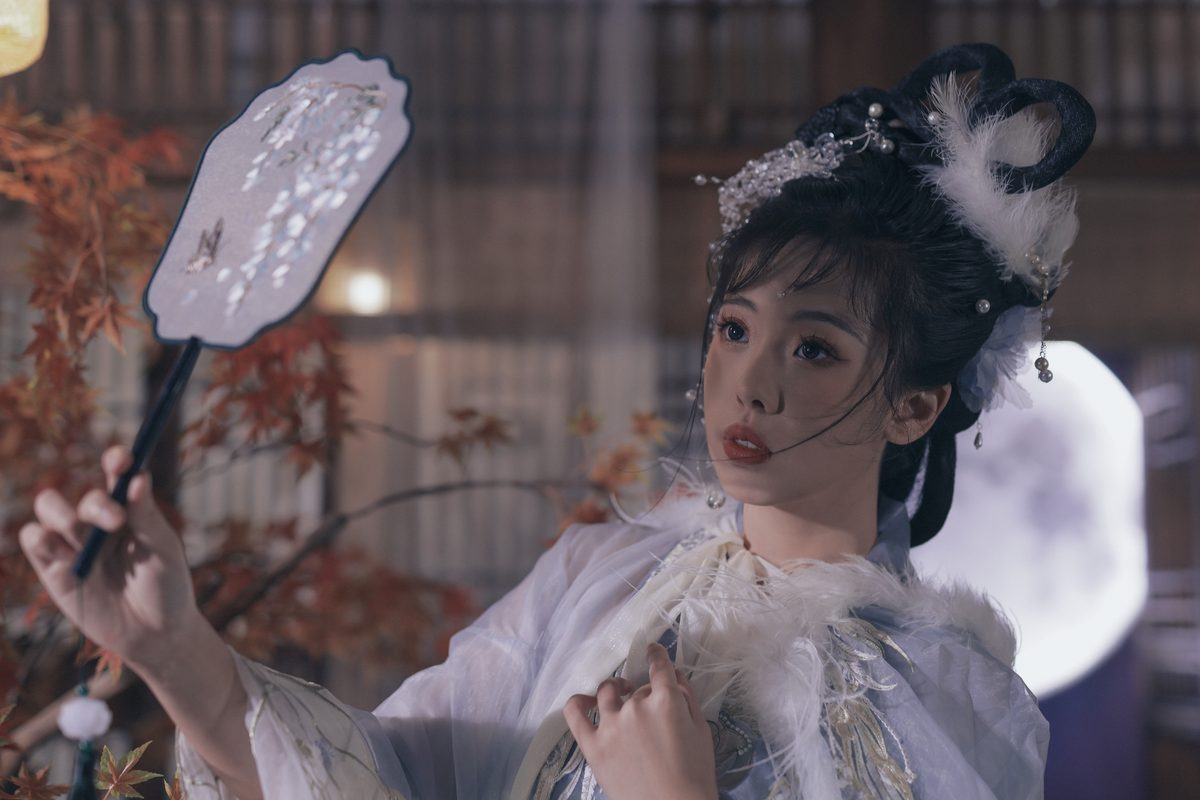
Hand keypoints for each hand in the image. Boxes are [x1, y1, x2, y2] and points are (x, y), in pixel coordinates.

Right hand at [19, 446, 200, 670]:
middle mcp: (99, 522)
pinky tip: (61, 551)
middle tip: (115, 522)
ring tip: (86, 542)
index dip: (116, 460)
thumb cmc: (167, 587)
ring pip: (50, 507)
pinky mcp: (53, 569)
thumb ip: (146, 516)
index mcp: (130, 510)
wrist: (154, 634)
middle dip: (96, 502)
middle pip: (83, 493)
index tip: (120, 458)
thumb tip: (138, 477)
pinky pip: (32, 538)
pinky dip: (40, 537)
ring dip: (66, 517)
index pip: (117, 474)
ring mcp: (74, 544)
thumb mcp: (163, 550)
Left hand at [564, 642, 717, 799]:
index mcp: (666, 701)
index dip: (657, 655)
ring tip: (622, 696)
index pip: (659, 666)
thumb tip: (675, 674)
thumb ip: (688, 698)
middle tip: (655, 715)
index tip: (654, 652)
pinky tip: (586, 702)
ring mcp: (610, 725)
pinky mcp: (592, 746)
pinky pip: (575, 714)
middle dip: (647, 695)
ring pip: (607, 692)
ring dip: (616, 689)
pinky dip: (578, 702)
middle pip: (639, 688)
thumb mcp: (701, 731)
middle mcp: (635, 707)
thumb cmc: (695, 774)